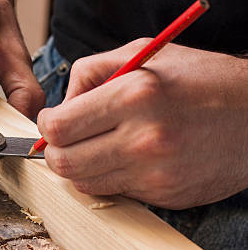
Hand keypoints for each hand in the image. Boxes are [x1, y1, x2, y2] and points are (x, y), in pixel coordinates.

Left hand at [37, 39, 247, 208]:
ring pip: (84, 183)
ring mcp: (155, 174)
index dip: (47, 125)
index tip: (54, 120)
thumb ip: (90, 72)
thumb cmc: (202, 79)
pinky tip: (126, 158)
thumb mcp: (144, 53)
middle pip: (63, 163)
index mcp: (134, 96)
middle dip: (56, 150)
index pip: (58, 128)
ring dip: (80, 166)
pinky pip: (115, 193)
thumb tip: (60, 104)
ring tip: (97, 146)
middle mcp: (143, 139)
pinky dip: (110, 177)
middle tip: (67, 138)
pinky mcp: (165, 196)